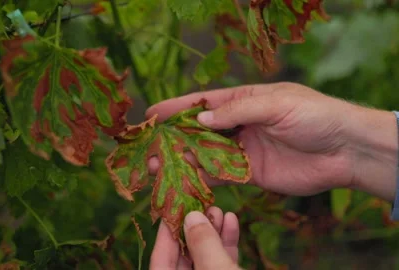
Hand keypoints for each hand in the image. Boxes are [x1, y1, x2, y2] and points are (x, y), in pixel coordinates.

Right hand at [147, 82, 397, 200]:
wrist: (344, 150)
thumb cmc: (313, 115)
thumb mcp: (275, 104)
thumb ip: (237, 111)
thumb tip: (201, 117)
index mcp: (243, 100)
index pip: (202, 102)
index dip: (176, 108)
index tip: (151, 114)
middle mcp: (239, 124)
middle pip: (199, 130)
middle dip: (174, 137)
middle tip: (149, 147)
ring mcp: (243, 149)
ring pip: (206, 154)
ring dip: (183, 159)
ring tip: (157, 166)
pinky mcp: (251, 173)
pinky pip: (222, 174)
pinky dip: (204, 177)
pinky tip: (185, 180)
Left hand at [150, 206, 241, 269]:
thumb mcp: (216, 268)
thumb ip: (202, 244)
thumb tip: (192, 217)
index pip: (160, 259)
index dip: (166, 231)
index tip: (173, 205)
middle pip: (183, 255)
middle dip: (194, 228)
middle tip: (201, 205)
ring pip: (204, 257)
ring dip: (212, 232)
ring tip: (219, 211)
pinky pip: (221, 263)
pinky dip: (226, 244)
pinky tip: (231, 222)